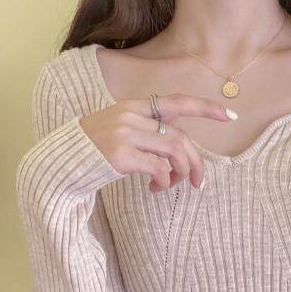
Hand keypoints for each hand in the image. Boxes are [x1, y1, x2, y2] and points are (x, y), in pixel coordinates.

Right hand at [78, 94, 236, 192]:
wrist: (60, 166)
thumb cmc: (93, 155)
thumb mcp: (119, 133)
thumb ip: (147, 134)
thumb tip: (179, 155)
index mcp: (132, 107)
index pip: (176, 102)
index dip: (206, 108)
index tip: (230, 116)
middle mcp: (130, 116)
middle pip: (180, 137)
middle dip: (196, 162)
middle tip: (199, 183)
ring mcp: (124, 134)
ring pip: (174, 152)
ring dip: (181, 174)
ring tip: (170, 187)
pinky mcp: (120, 155)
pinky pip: (159, 168)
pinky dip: (164, 181)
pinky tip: (155, 189)